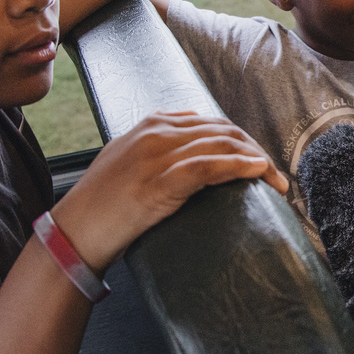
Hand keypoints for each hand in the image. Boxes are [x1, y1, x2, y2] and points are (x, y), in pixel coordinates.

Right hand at [52, 111, 287, 271]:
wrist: (75, 230)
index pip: (211, 122)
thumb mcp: (128, 160)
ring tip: (277, 182)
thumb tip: (191, 140)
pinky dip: (241, 167)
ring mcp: (160, 154)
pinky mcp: (163, 180)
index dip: (241, 141)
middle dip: (255, 150)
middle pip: (223, 131)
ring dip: (257, 161)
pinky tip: (259, 173)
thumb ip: (157, 145)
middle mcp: (158, 132)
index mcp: (152, 124)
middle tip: (276, 175)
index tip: (259, 161)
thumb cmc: (102, 203)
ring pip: (223, 145)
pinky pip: (212, 165)